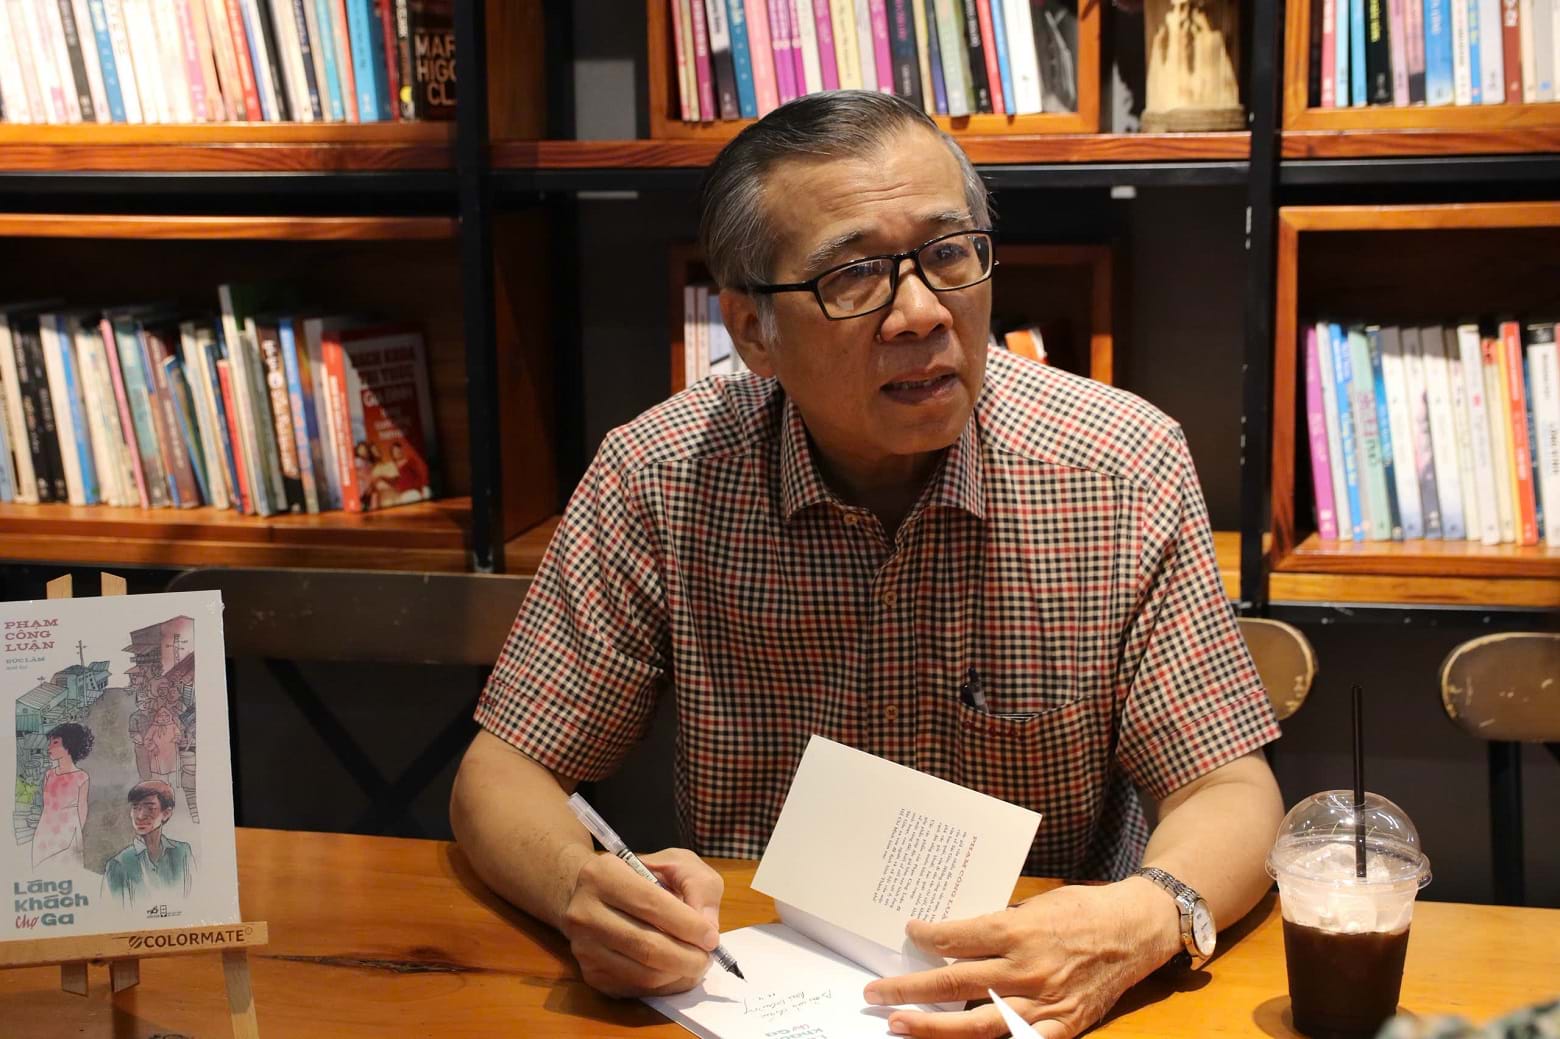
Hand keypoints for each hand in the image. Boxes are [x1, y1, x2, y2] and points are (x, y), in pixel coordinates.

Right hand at [561, 847, 724, 997]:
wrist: (591, 895)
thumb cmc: (639, 876)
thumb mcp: (673, 863)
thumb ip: (696, 885)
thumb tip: (708, 927)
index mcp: (602, 875)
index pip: (651, 904)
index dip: (687, 924)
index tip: (712, 937)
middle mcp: (585, 913)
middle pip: (646, 946)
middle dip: (687, 957)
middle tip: (708, 958)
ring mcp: (584, 948)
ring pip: (643, 974)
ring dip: (679, 974)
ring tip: (695, 963)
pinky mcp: (591, 976)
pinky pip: (637, 989)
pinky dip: (665, 986)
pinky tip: (676, 971)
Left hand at [861, 880, 1178, 1037]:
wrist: (1135, 929)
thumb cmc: (1083, 909)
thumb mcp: (1036, 904)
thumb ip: (998, 925)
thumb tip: (955, 937)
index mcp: (1017, 931)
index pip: (955, 939)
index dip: (926, 938)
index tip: (909, 934)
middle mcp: (1025, 969)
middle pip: (954, 985)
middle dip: (909, 989)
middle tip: (876, 992)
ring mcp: (1043, 1002)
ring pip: (976, 1024)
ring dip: (933, 1027)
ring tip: (899, 1025)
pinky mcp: (1062, 1025)